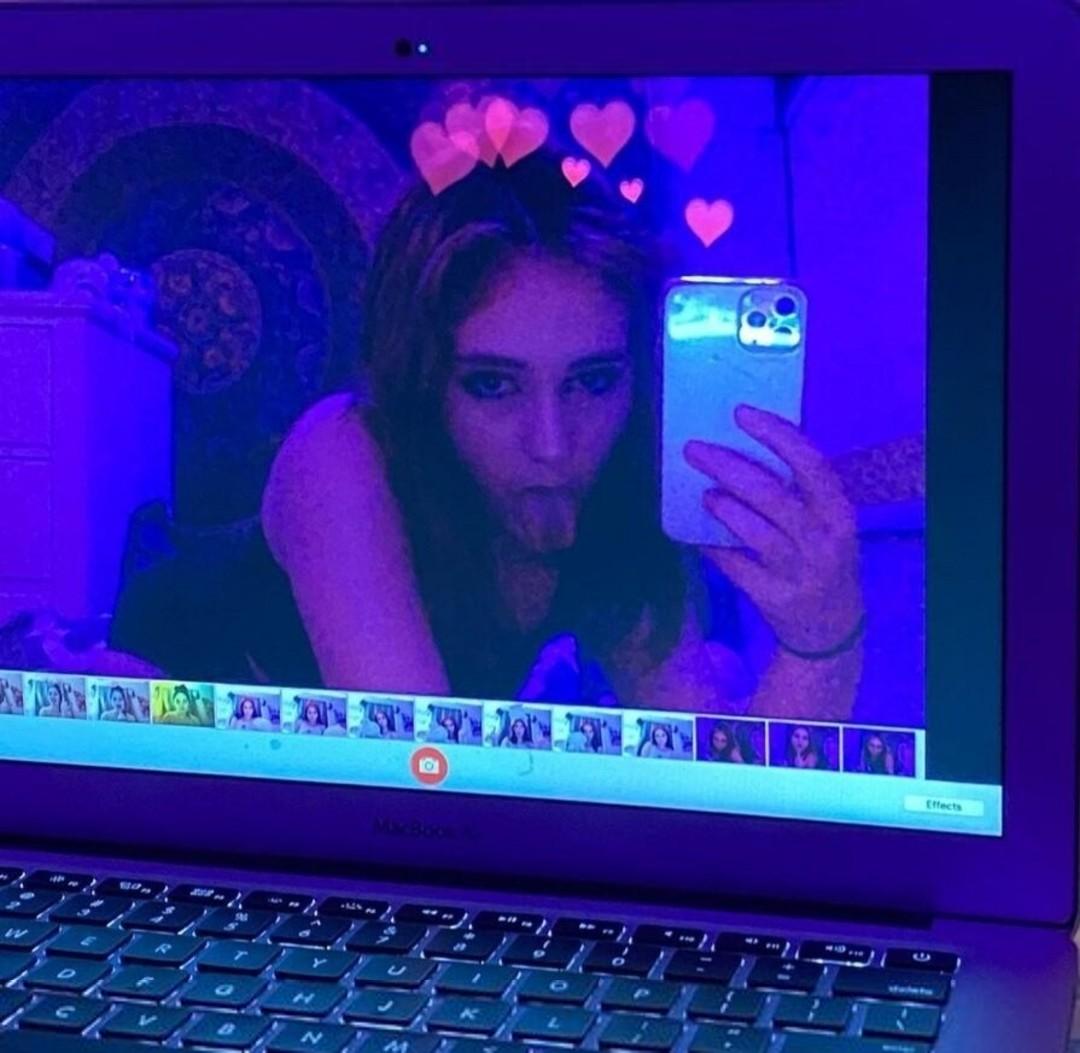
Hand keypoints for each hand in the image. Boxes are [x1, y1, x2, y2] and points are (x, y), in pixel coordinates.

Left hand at [684, 405, 862, 653]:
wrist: (832, 628)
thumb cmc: (821, 558)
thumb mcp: (825, 524)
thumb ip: (797, 492)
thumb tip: (737, 448)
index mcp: (838, 512)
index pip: (810, 464)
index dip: (776, 435)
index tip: (741, 413)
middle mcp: (824, 540)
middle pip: (772, 496)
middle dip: (728, 467)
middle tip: (694, 449)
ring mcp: (799, 572)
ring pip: (757, 534)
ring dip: (724, 509)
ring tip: (705, 496)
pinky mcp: (774, 598)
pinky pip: (736, 567)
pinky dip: (714, 549)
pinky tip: (698, 536)